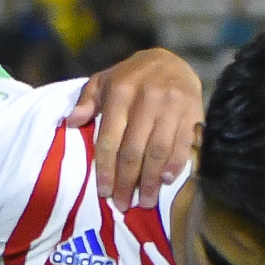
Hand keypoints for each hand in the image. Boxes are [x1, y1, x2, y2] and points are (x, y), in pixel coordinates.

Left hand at [64, 47, 202, 208]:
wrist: (172, 60)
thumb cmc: (132, 77)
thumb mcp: (104, 81)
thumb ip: (87, 101)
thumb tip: (71, 122)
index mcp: (121, 92)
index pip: (110, 139)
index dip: (106, 170)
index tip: (104, 192)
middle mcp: (147, 99)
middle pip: (133, 151)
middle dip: (126, 182)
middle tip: (123, 204)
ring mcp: (172, 106)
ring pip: (158, 152)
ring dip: (150, 181)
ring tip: (144, 201)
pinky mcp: (192, 112)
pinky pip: (183, 145)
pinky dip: (174, 166)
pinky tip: (165, 181)